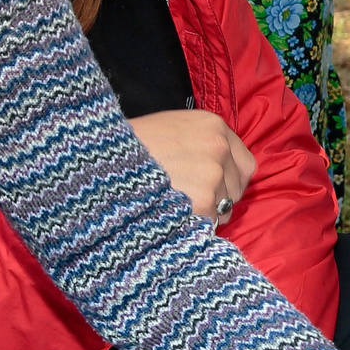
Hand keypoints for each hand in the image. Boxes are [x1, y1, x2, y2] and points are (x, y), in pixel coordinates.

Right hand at [129, 109, 256, 224]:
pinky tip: (173, 212)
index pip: (245, 164)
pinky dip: (194, 223)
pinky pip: (210, 222)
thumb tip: (221, 173)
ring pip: (225, 208)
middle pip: (237, 188)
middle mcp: (219, 148)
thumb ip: (202, 146)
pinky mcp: (204, 201)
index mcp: (214, 126)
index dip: (231, 179)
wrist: (105, 161)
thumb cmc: (132, 146)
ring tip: (177, 203)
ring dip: (207, 212)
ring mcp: (213, 175)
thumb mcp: (173, 129)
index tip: (217, 188)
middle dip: (220, 197)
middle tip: (191, 198)